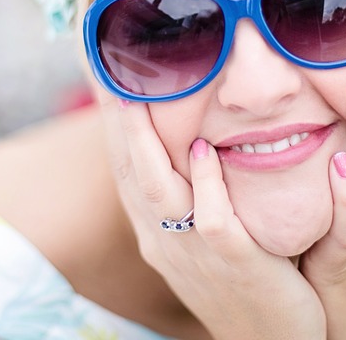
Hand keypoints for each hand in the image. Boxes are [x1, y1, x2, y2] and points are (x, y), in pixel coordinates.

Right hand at [100, 94, 325, 339]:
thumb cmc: (243, 276)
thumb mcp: (204, 235)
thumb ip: (191, 191)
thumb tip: (191, 135)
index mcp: (155, 230)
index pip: (124, 166)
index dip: (110, 120)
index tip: (102, 72)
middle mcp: (165, 238)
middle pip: (129, 171)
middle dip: (116, 119)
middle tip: (107, 67)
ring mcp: (196, 252)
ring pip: (158, 192)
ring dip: (145, 143)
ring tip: (139, 96)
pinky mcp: (235, 263)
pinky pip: (213, 220)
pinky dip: (205, 183)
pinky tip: (202, 149)